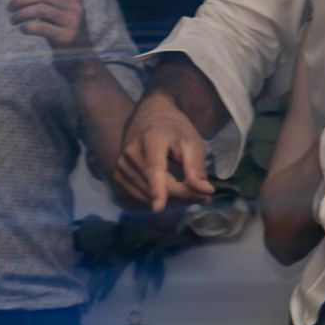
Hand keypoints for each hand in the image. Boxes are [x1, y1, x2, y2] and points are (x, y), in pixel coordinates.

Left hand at [7, 0, 91, 62]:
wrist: (79, 59)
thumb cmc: (63, 30)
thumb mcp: (55, 9)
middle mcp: (76, 6)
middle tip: (9, 8)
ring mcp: (73, 22)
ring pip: (40, 9)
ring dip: (20, 13)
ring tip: (13, 19)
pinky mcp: (66, 37)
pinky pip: (41, 27)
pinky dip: (27, 26)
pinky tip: (22, 29)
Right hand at [115, 90, 213, 210]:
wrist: (149, 116)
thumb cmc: (174, 129)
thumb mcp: (192, 142)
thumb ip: (196, 167)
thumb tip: (205, 192)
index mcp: (151, 139)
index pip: (153, 168)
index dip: (157, 188)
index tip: (159, 208)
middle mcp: (131, 152)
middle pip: (155, 184)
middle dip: (181, 195)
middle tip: (204, 196)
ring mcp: (122, 164)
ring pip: (146, 193)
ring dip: (170, 198)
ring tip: (189, 192)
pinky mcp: (118, 173)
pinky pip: (137, 194)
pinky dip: (154, 198)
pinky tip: (168, 193)